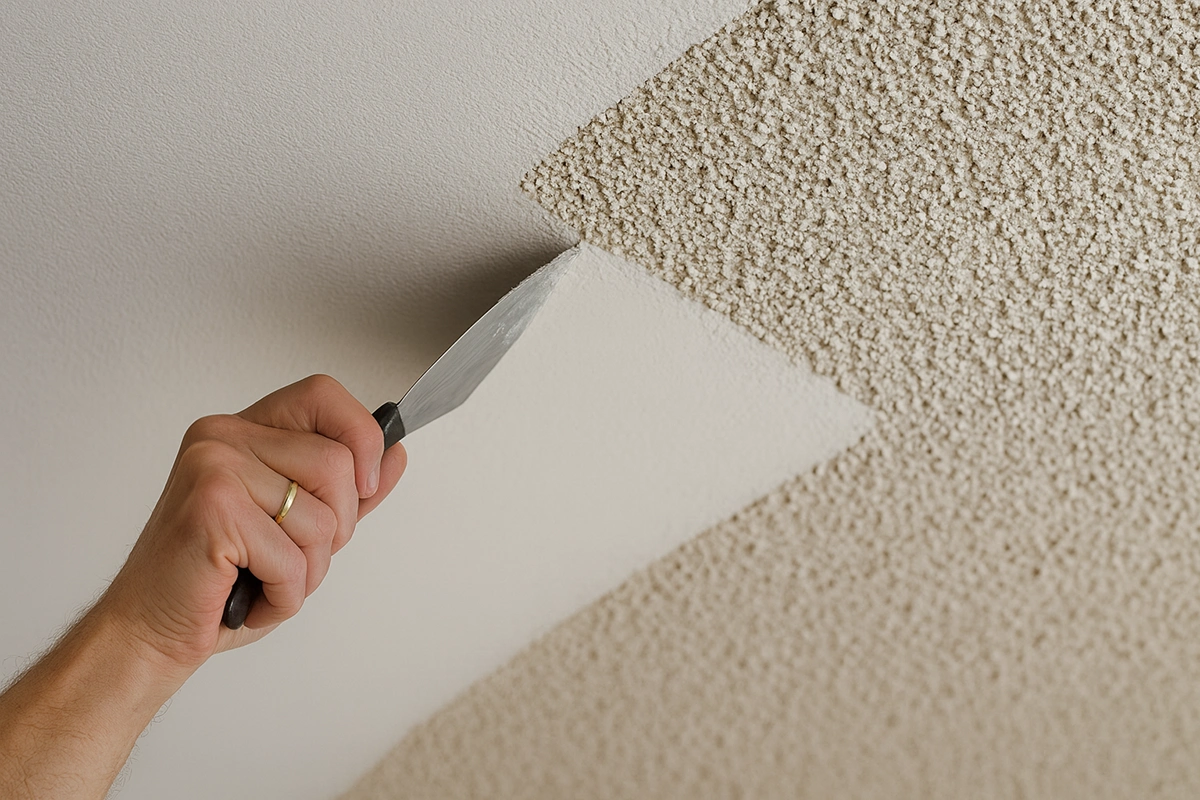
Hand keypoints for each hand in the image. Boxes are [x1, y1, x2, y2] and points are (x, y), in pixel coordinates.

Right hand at [99, 375, 406, 678]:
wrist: (149, 631)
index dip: (361, 435)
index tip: (365, 485)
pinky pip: (293, 558)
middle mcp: (224, 437)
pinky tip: (249, 598)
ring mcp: (214, 468)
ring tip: (263, 579)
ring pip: (323, 517)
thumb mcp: (297, 529)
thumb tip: (396, 453)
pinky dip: (284, 596)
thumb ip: (347, 490)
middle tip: (290, 557)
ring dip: (308, 570)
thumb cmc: (217, 582)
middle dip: (336, 530)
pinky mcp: (213, 509)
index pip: (323, 394)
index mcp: (244, 430)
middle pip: (338, 464)